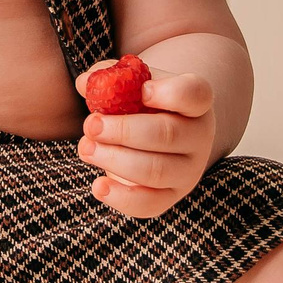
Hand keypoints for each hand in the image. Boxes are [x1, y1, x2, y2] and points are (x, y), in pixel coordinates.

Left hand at [75, 64, 214, 217]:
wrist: (151, 137)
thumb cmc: (140, 104)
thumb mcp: (129, 84)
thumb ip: (108, 77)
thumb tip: (84, 84)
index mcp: (195, 101)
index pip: (195, 94)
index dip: (170, 93)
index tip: (142, 92)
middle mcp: (198, 136)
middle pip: (166, 134)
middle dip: (122, 130)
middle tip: (91, 125)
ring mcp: (188, 170)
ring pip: (155, 170)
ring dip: (114, 159)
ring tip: (86, 148)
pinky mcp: (170, 196)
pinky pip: (149, 204)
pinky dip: (120, 197)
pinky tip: (98, 185)